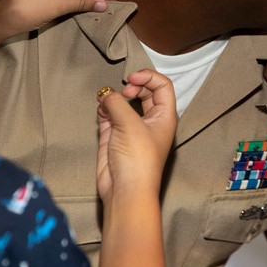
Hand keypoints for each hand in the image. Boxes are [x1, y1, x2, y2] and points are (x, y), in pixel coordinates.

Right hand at [96, 69, 176, 205]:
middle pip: (145, 92)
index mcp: (165, 116)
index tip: (131, 78)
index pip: (163, 86)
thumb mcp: (130, 124)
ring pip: (125, 103)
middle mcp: (150, 121)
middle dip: (132, 86)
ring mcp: (132, 128)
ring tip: (106, 102)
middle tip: (123, 91)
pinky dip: (104, 110)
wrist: (125, 190)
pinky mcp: (114, 136)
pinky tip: (101, 111)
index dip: (148, 77)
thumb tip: (106, 95)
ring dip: (114, 98)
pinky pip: (109, 115)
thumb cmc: (138, 160)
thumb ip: (117, 103)